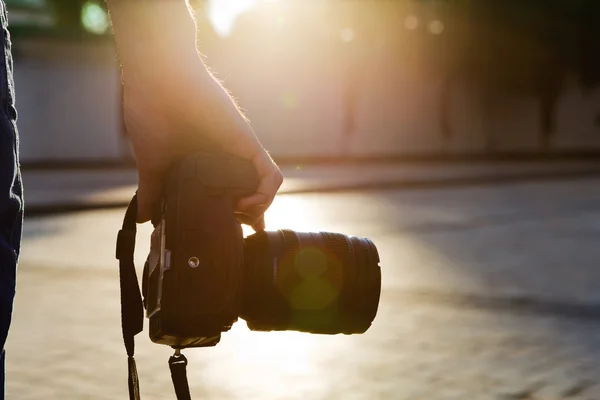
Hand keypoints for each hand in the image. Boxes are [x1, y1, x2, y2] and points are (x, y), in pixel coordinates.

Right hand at [122, 56, 282, 230]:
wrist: (156, 80)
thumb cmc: (150, 114)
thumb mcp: (151, 162)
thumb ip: (152, 190)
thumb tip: (144, 219)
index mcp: (206, 165)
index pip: (229, 197)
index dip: (232, 218)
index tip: (224, 233)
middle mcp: (227, 160)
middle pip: (252, 196)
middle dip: (248, 218)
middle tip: (232, 228)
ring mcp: (238, 152)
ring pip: (266, 188)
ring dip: (259, 209)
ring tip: (240, 216)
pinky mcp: (247, 143)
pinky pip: (271, 174)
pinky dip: (266, 194)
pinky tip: (248, 204)